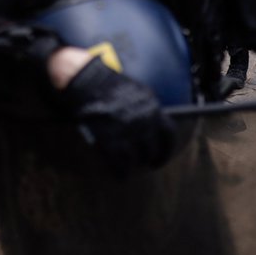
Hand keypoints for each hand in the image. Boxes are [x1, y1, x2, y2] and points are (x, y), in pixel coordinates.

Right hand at [59, 57, 174, 171]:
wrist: (86, 78)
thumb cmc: (107, 82)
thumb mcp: (136, 90)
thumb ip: (146, 108)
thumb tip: (152, 123)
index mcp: (152, 107)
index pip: (169, 134)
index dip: (166, 150)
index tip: (160, 158)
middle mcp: (143, 121)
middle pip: (151, 149)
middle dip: (148, 159)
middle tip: (143, 164)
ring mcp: (126, 131)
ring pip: (136, 158)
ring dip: (133, 166)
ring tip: (129, 170)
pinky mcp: (109, 138)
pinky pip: (119, 163)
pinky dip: (120, 172)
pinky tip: (119, 176)